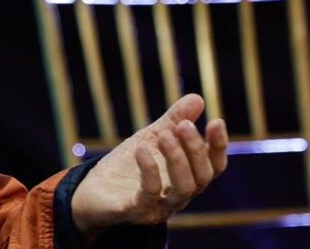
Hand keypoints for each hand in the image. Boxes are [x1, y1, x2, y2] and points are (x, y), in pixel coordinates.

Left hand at [70, 93, 228, 242]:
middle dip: (196, 150)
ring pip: (183, 189)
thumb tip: (198, 98)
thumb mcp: (149, 138)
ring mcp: (158, 207)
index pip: (213, 166)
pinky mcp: (135, 211)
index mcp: (185, 178)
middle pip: (201, 178)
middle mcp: (178, 196)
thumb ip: (172, 121)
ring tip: (165, 135)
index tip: (216, 121)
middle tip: (184, 125)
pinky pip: (148, 195)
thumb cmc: (127, 165)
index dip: (218, 146)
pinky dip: (149, 171)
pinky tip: (141, 149)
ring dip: (177, 159)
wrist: (92, 190)